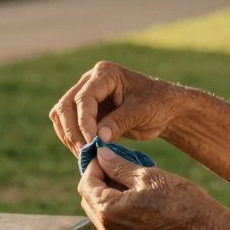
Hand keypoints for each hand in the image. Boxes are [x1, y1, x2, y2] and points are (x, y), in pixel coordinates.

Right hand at [50, 61, 189, 155]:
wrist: (167, 110)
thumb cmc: (159, 103)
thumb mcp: (142, 111)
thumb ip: (119, 122)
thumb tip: (98, 138)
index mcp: (105, 74)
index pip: (83, 98)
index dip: (84, 122)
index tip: (92, 143)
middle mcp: (90, 82)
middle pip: (66, 106)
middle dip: (72, 131)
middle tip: (84, 153)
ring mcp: (87, 97)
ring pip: (62, 116)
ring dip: (69, 136)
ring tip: (84, 155)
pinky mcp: (88, 113)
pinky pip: (69, 125)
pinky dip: (73, 139)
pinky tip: (85, 153)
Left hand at [79, 147, 228, 229]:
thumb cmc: (180, 200)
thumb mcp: (148, 176)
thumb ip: (118, 166)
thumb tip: (101, 155)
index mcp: (109, 212)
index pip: (86, 185)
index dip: (94, 167)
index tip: (106, 157)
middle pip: (90, 203)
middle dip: (99, 184)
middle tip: (117, 169)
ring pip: (103, 219)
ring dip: (109, 201)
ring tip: (130, 186)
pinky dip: (120, 218)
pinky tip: (139, 206)